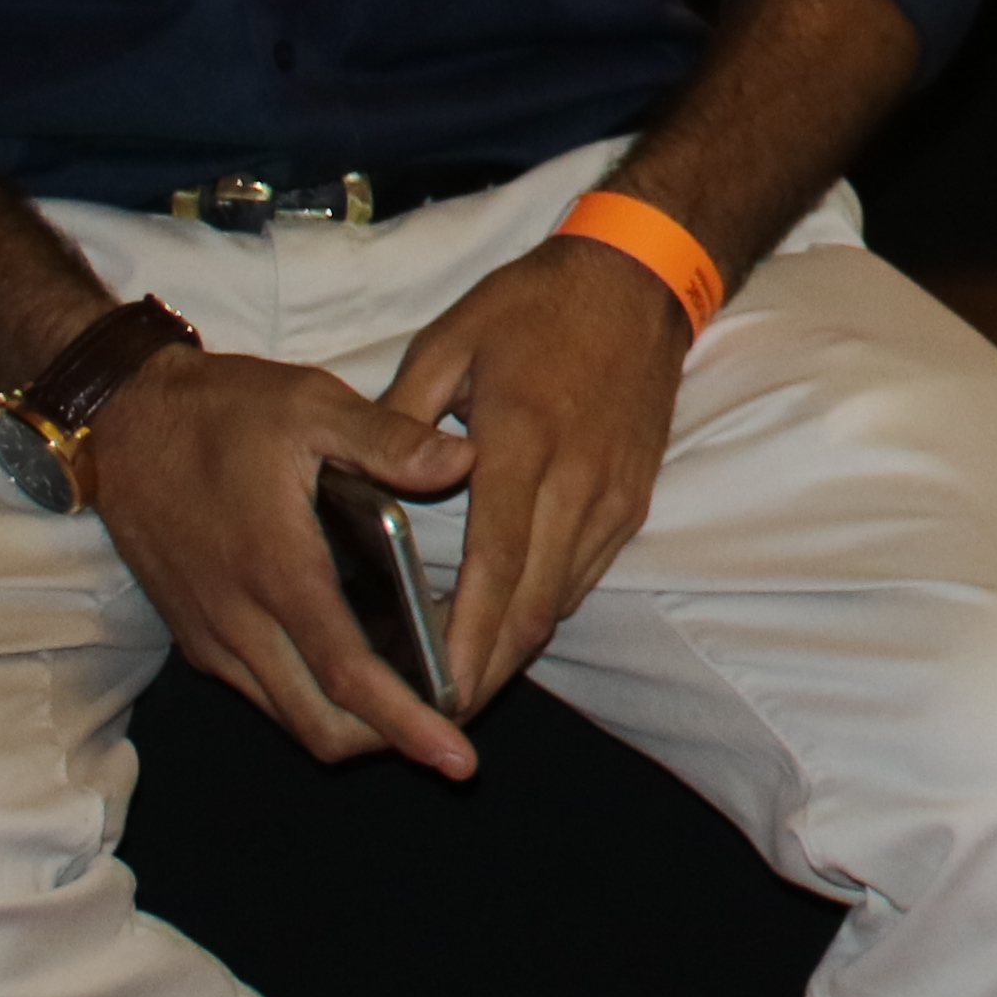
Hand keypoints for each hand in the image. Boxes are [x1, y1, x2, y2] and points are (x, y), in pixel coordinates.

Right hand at [76, 339, 483, 776]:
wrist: (121, 420)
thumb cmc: (221, 411)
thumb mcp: (311, 405)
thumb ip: (389, 440)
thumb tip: (467, 459)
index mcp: (278, 571)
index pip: (350, 677)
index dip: (409, 724)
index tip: (458, 759)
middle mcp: (239, 621)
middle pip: (321, 724)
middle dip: (389, 741)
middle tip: (452, 731)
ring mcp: (212, 634)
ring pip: (289, 715)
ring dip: (352, 725)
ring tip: (420, 702)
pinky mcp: (196, 633)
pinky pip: (263, 691)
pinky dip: (314, 699)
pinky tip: (360, 666)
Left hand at [363, 232, 696, 717]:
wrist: (638, 281)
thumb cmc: (533, 306)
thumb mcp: (448, 340)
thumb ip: (400, 417)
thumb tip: (359, 480)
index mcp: (523, 444)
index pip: (496, 565)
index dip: (466, 636)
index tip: (434, 689)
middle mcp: (576, 483)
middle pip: (532, 606)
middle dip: (487, 670)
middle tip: (435, 714)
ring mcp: (611, 497)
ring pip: (562, 600)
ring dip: (512, 650)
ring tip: (460, 684)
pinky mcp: (631, 501)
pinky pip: (583, 575)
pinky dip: (542, 611)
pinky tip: (503, 627)